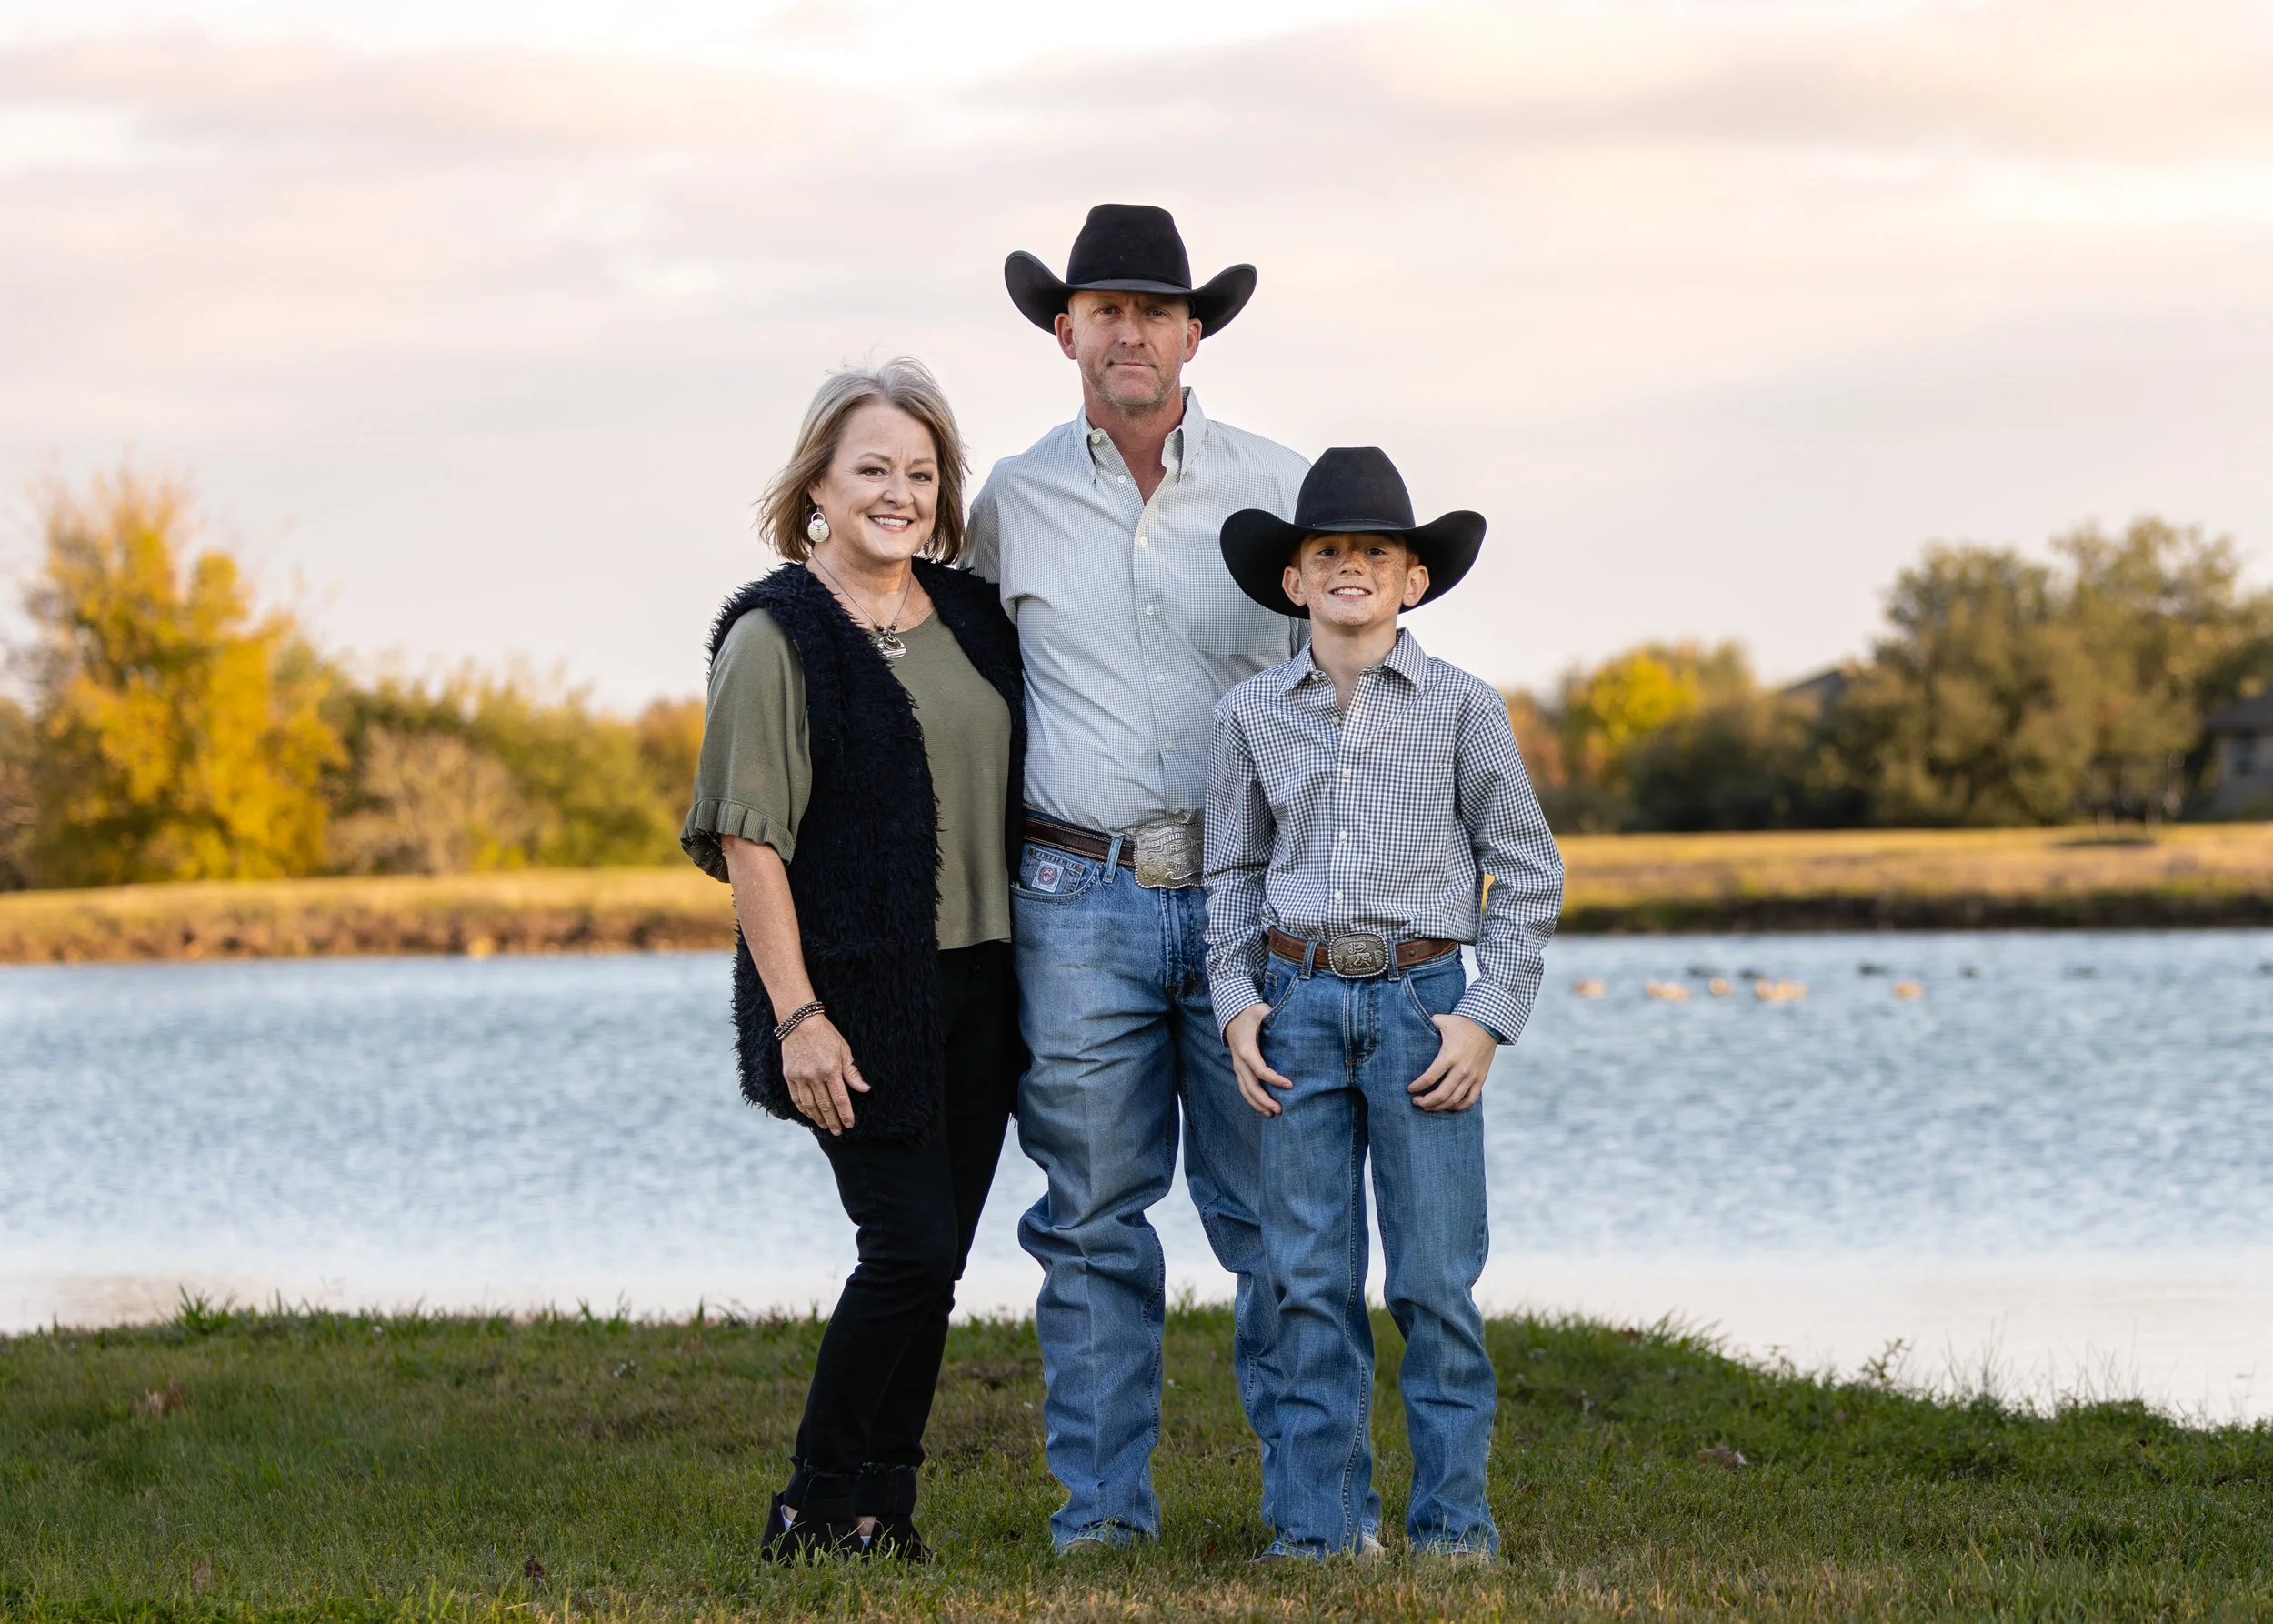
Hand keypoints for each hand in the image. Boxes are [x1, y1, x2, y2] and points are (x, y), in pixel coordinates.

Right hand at [781, 1014, 868, 1134]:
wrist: (800, 1023)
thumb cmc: (826, 1035)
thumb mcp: (844, 1050)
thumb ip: (852, 1072)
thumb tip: (865, 1089)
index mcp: (831, 1070)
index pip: (840, 1099)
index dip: (845, 1114)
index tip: (850, 1124)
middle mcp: (814, 1076)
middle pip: (825, 1105)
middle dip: (832, 1121)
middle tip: (838, 1131)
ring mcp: (800, 1077)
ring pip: (809, 1105)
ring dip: (818, 1118)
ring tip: (824, 1126)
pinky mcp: (789, 1076)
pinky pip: (796, 1098)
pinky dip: (803, 1109)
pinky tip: (810, 1115)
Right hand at [1224, 1003, 1294, 1116]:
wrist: (1231, 1013)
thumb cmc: (1250, 1013)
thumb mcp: (1262, 1011)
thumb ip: (1274, 1017)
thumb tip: (1292, 1023)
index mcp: (1246, 1049)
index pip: (1260, 1069)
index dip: (1274, 1079)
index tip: (1290, 1085)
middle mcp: (1239, 1060)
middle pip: (1250, 1086)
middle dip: (1264, 1100)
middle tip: (1280, 1109)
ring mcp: (1237, 1065)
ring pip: (1244, 1090)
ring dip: (1257, 1103)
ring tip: (1272, 1114)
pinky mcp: (1239, 1068)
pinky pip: (1244, 1086)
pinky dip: (1252, 1099)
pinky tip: (1263, 1107)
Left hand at [1408, 1012, 1495, 1111]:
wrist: (1488, 1025)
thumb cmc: (1461, 1023)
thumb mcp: (1442, 1021)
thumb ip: (1425, 1024)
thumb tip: (1410, 1025)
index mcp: (1450, 1055)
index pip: (1430, 1077)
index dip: (1417, 1086)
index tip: (1410, 1089)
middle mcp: (1462, 1069)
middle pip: (1441, 1094)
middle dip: (1425, 1102)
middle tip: (1416, 1101)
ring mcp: (1472, 1076)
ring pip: (1454, 1100)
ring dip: (1438, 1107)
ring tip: (1428, 1106)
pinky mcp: (1480, 1079)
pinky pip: (1469, 1100)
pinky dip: (1458, 1107)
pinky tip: (1447, 1106)